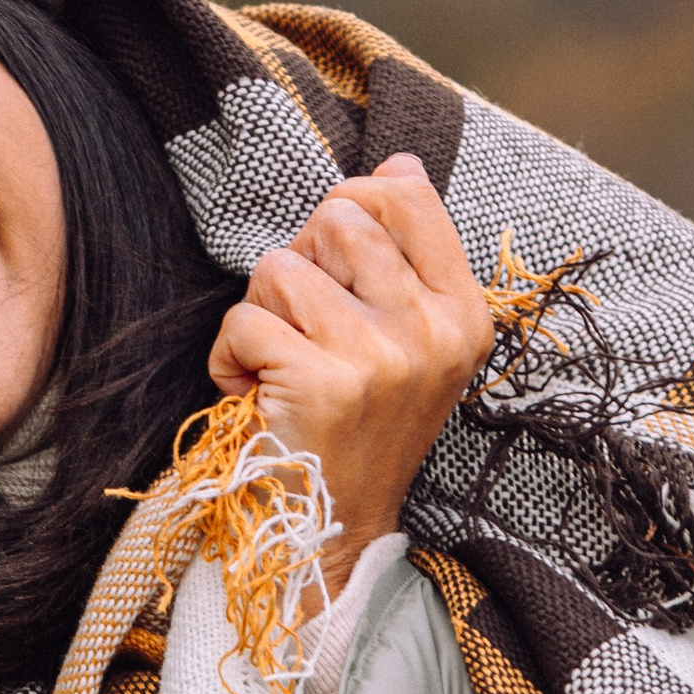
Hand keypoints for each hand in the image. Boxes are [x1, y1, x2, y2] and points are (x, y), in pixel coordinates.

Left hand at [207, 153, 491, 592]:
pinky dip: (231, 358)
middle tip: (299, 326)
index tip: (330, 260)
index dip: (348, 206)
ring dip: (260, 313)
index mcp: (463, 312)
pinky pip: (244, 322)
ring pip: (280, 267)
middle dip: (296, 264)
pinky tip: (256, 395)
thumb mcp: (408, 342)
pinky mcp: (327, 383)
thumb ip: (405, 255)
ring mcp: (384, 356)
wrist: (336, 529)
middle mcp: (434, 330)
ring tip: (279, 364)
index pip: (407, 195)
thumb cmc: (357, 428)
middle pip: (335, 219)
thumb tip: (398, 164)